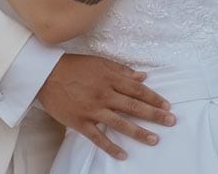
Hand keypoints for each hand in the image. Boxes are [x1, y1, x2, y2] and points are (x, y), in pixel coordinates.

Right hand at [37, 53, 174, 160]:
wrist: (46, 76)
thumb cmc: (74, 67)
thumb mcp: (100, 63)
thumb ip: (121, 71)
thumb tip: (143, 76)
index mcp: (110, 79)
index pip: (137, 90)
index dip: (154, 98)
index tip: (167, 106)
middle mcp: (104, 95)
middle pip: (134, 106)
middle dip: (154, 115)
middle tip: (171, 121)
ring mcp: (93, 110)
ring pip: (120, 123)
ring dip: (139, 132)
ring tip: (154, 139)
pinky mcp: (81, 123)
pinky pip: (98, 137)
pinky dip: (111, 147)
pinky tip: (123, 154)